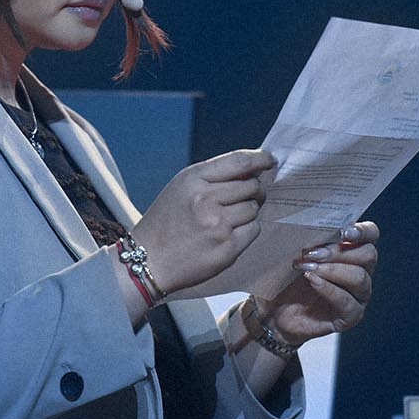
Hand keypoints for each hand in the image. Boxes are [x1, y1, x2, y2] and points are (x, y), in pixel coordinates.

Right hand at [132, 149, 272, 296]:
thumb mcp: (181, 187)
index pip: (239, 162)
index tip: (269, 160)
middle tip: (248, 196)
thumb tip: (251, 171)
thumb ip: (213, 177)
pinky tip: (228, 234)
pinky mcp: (227, 249)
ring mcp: (217, 225)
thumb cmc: (166, 222)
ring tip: (228, 219)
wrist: (149, 260)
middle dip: (255, 190)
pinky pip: (253, 230)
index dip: (260, 159)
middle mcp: (206, 199)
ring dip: (248, 212)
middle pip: (252, 186)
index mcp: (193, 179)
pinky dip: (246, 230)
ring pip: (254, 208)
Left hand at [256, 221, 377, 344]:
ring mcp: (358, 296)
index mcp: (352, 251)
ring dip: (332, 270)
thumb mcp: (295, 253)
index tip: (343, 231)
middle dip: (339, 251)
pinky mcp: (350, 316)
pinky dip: (329, 289)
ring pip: (360, 277)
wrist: (274, 311)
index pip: (371, 235)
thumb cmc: (286, 277)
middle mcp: (361, 272)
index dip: (362, 231)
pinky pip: (347, 302)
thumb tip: (309, 221)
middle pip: (368, 255)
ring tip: (307, 268)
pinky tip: (311, 281)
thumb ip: (308, 237)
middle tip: (312, 252)